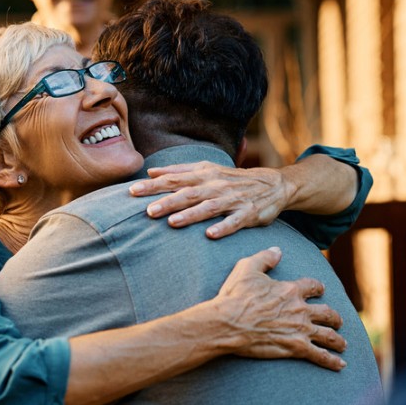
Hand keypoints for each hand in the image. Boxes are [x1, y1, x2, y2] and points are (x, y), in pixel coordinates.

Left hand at [129, 162, 292, 238]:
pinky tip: (210, 235)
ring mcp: (233, 199)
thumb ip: (179, 171)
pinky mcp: (248, 213)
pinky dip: (223, 227)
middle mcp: (216, 185)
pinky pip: (234, 221)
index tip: (132, 191)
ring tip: (172, 223)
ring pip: (209, 207)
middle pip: (188, 193)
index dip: (154, 185)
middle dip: (168, 201)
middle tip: (148, 210)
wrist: (272, 184)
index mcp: (204, 174)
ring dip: (190, 215)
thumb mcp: (207, 169)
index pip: (175, 179)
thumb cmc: (232, 179)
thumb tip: (150, 172)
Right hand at [213, 247, 346, 370]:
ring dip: (338, 340)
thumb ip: (265, 258)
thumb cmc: (235, 296)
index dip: (318, 288)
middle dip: (334, 317)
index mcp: (291, 290)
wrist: (228, 323)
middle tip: (338, 320)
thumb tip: (278, 250)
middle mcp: (301, 309)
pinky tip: (341, 365)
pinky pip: (320, 355)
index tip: (321, 290)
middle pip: (326, 312)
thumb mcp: (247, 268)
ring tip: (343, 344)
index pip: (312, 286)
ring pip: (328, 334)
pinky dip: (332, 361)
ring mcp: (301, 329)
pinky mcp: (296, 347)